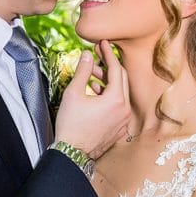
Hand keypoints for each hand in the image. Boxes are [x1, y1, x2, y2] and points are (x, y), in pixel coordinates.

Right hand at [54, 40, 129, 157]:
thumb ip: (82, 71)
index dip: (108, 54)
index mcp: (116, 99)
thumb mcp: (73, 93)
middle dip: (109, 66)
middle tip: (97, 56)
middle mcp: (125, 109)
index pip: (116, 69)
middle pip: (121, 79)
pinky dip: (109, 96)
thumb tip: (87, 54)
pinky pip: (118, 106)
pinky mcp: (120, 128)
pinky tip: (95, 92)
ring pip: (120, 93)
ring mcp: (124, 120)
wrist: (72, 153)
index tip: (102, 44)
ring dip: (108, 82)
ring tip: (91, 76)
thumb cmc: (71, 125)